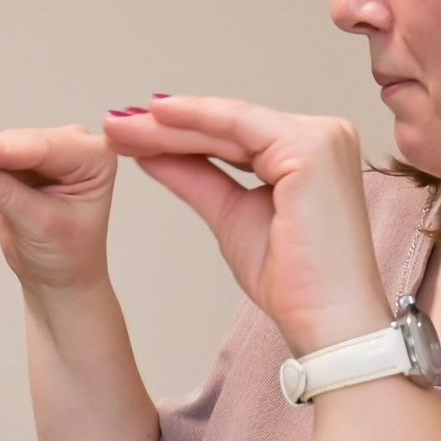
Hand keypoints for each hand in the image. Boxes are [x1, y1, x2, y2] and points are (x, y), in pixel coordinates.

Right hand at [0, 127, 116, 295]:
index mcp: (94, 159)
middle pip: (16, 144)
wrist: (60, 280)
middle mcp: (72, 148)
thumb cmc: (67, 256)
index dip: (2, 151)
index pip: (42, 148)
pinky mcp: (20, 163)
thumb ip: (6, 195)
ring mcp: (44, 153)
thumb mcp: (40, 227)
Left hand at [102, 96, 392, 352]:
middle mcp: (324, 136)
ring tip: (121, 125)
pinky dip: (195, 121)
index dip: (179, 133)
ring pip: (230, 123)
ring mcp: (323, 137)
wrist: (326, 322)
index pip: (235, 135)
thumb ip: (195, 178)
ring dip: (171, 124)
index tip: (128, 134)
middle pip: (230, 126)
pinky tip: (156, 119)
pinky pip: (240, 126)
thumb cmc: (295, 283)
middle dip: (166, 125)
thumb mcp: (230, 217)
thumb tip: (151, 152)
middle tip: (114, 124)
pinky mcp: (312, 148)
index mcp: (311, 153)